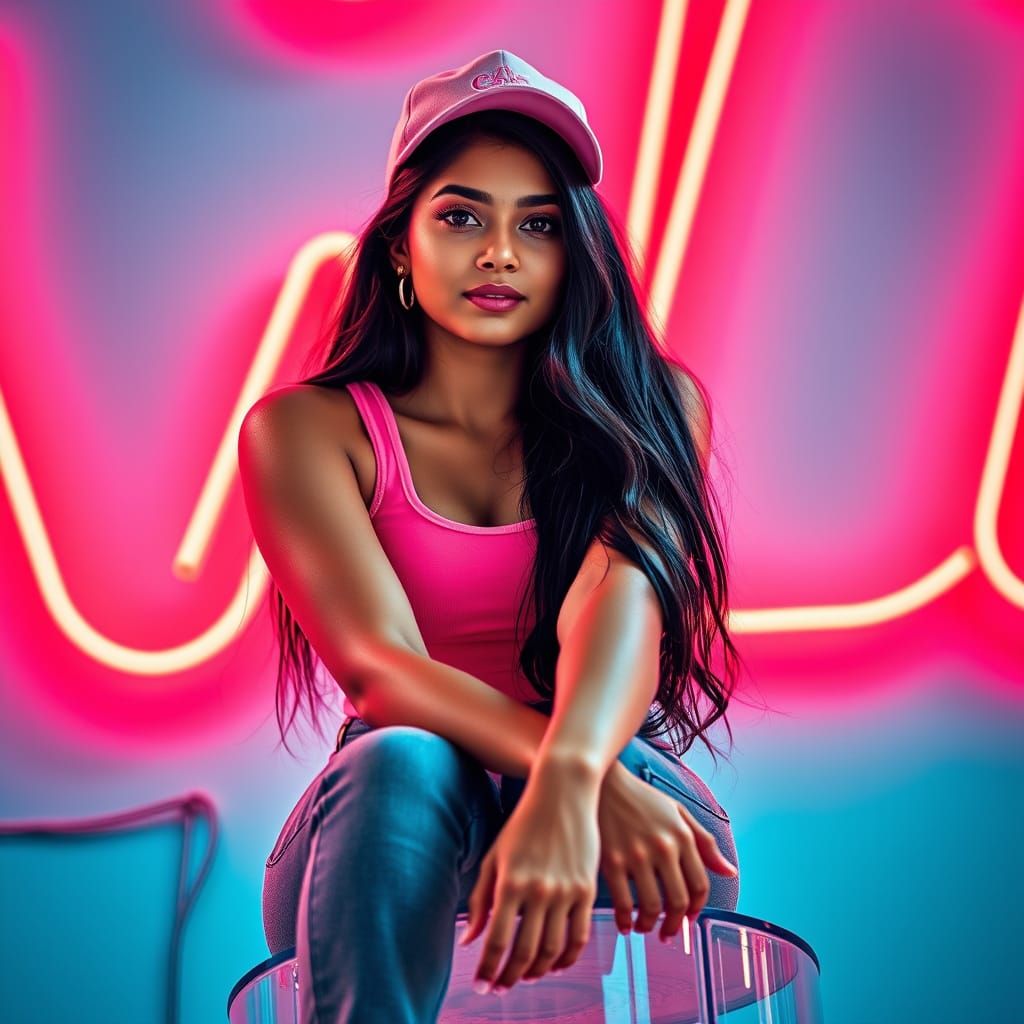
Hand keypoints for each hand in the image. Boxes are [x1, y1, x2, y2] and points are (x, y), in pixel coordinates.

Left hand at [458, 762, 600, 994]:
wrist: (564, 792)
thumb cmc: (524, 823)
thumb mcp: (495, 856)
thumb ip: (481, 899)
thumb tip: (469, 940)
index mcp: (510, 882)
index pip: (497, 942)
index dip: (489, 971)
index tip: (483, 986)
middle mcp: (538, 891)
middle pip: (524, 952)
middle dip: (511, 977)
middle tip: (502, 988)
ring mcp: (565, 892)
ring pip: (553, 950)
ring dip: (538, 971)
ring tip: (526, 977)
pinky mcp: (587, 889)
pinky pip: (580, 936)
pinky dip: (568, 958)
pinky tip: (555, 963)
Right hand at [597, 759, 737, 941]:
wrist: (603, 782)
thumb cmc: (641, 798)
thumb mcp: (678, 812)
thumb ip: (705, 843)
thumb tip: (729, 872)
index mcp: (682, 836)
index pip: (699, 885)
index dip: (696, 909)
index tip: (688, 919)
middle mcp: (664, 847)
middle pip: (678, 901)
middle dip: (674, 925)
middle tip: (668, 934)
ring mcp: (637, 855)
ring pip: (651, 906)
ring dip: (650, 925)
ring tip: (644, 927)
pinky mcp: (612, 861)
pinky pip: (623, 903)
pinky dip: (625, 920)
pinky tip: (625, 924)